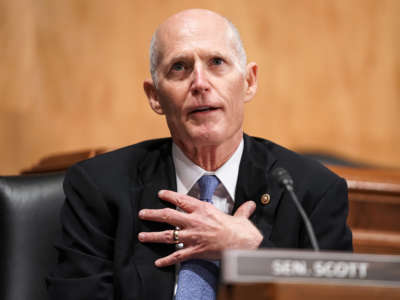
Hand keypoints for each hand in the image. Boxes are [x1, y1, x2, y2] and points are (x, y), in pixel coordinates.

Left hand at [138, 190, 262, 266]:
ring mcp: (192, 237)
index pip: (181, 200)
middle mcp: (194, 221)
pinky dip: (167, 260)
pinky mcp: (194, 251)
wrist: (243, 245)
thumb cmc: (241, 231)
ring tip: (141, 236)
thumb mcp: (241, 217)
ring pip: (167, 235)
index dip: (169, 196)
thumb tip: (250, 205)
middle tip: (143, 214)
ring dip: (153, 236)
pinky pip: (177, 256)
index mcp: (203, 209)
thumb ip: (242, 210)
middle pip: (168, 216)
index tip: (160, 194)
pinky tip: (158, 262)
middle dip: (153, 214)